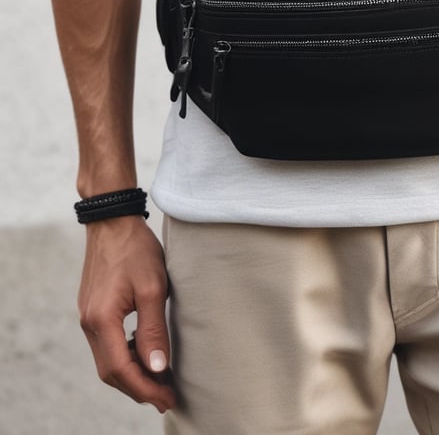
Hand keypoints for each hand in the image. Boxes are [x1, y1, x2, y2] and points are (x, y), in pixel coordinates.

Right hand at [78, 216, 174, 411]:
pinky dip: (126, 357)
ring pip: (108, 360)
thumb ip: (154, 329)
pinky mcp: (94, 311)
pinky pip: (107, 345)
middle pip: (111, 372)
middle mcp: (89, 323)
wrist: (113, 223)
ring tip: (161, 381)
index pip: (121, 369)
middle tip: (168, 397)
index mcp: (101, 320)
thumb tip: (158, 367)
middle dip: (139, 388)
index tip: (167, 398)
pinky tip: (146, 354)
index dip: (145, 388)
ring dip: (133, 375)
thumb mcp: (154, 289)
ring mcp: (88, 317)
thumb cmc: (137, 250)